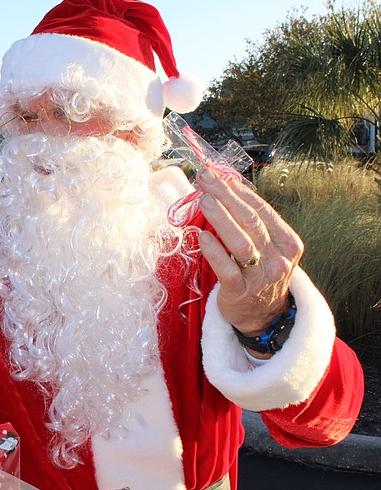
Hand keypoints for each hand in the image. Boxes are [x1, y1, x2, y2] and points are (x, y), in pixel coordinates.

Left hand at [196, 168, 302, 336]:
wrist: (263, 316)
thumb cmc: (260, 273)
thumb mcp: (267, 247)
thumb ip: (251, 222)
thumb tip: (228, 186)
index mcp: (288, 242)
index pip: (262, 210)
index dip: (239, 191)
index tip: (218, 174)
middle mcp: (278, 258)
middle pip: (250, 221)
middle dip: (226, 196)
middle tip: (205, 179)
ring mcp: (261, 277)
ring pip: (240, 243)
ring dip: (220, 218)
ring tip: (203, 200)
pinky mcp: (240, 292)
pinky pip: (226, 269)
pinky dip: (214, 251)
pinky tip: (202, 236)